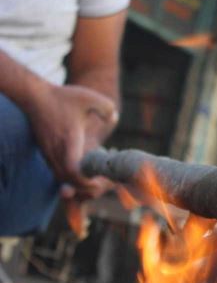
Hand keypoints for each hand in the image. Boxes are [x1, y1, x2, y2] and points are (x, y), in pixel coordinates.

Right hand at [26, 84, 117, 198]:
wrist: (35, 96)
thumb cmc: (63, 97)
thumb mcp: (89, 97)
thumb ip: (106, 108)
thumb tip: (113, 119)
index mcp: (68, 140)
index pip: (73, 171)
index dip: (85, 181)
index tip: (99, 180)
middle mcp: (56, 150)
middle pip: (67, 179)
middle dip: (84, 185)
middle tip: (102, 181)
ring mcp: (49, 152)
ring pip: (61, 176)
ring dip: (76, 180)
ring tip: (94, 174)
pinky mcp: (46, 151)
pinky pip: (56, 169)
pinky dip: (69, 173)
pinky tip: (83, 164)